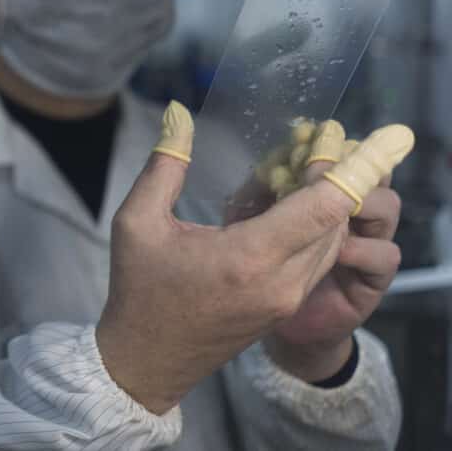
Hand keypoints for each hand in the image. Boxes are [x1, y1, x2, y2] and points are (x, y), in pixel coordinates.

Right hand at [95, 103, 412, 414]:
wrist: (147, 360)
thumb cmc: (138, 289)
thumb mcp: (136, 221)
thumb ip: (163, 165)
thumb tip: (177, 112)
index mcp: (248, 258)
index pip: (323, 206)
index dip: (334, 165)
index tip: (327, 132)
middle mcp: (280, 282)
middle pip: (336, 218)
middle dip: (330, 175)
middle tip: (313, 139)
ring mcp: (287, 299)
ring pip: (331, 239)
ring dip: (324, 201)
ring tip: (298, 165)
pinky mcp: (286, 307)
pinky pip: (316, 258)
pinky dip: (313, 226)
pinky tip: (288, 202)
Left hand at [265, 126, 406, 381]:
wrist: (279, 330)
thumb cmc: (256, 270)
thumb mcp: (246, 223)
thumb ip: (256, 191)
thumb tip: (259, 161)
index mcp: (320, 195)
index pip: (336, 157)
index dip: (327, 144)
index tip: (305, 131)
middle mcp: (349, 214)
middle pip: (370, 171)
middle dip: (349, 161)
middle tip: (320, 157)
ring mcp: (365, 246)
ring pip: (385, 206)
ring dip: (360, 198)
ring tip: (329, 199)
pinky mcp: (371, 282)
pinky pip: (384, 256)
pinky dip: (364, 248)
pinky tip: (338, 248)